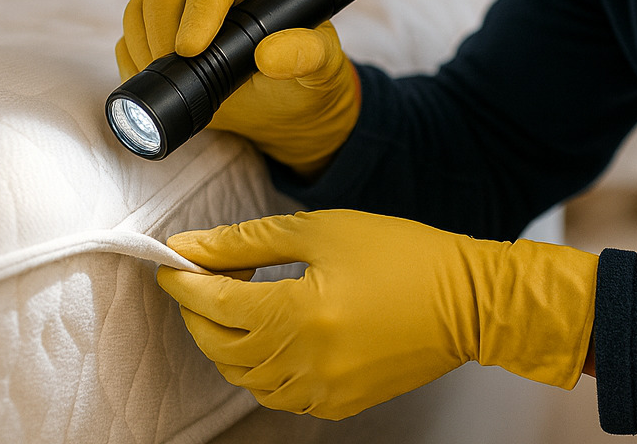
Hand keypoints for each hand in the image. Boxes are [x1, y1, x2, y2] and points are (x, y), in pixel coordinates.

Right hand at [116, 0, 359, 175]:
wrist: (280, 100)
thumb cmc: (304, 72)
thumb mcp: (320, 66)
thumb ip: (308, 55)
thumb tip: (272, 55)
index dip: (201, 7)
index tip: (192, 49)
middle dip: (166, 31)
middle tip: (182, 70)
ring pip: (140, 8)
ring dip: (147, 47)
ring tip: (176, 79)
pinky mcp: (153, 24)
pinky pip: (128, 35)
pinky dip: (134, 60)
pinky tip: (161, 82)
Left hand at [155, 209, 598, 419]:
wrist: (468, 301)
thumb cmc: (402, 255)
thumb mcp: (323, 231)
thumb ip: (250, 241)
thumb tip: (193, 245)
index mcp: (295, 314)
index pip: (212, 303)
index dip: (182, 281)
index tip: (168, 261)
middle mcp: (301, 362)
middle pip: (219, 345)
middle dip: (199, 310)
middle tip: (203, 277)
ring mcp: (320, 391)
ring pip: (243, 377)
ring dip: (227, 341)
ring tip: (240, 303)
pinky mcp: (338, 404)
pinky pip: (279, 395)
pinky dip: (262, 368)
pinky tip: (275, 336)